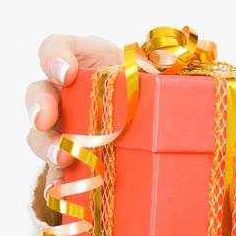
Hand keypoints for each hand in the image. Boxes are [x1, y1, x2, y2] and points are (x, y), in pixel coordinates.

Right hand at [25, 34, 158, 174]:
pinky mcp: (70, 157)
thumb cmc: (154, 89)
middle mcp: (67, 92)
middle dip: (39, 105)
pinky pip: (54, 169)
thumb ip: (167, 69)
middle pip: (39, 92)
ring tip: (62, 158)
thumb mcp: (161, 73)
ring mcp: (64, 126)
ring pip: (40, 133)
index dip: (54, 57)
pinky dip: (56, 179)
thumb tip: (196, 63)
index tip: (68, 74)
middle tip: (46, 120)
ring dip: (46, 145)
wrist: (158, 125)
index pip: (57, 48)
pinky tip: (62, 187)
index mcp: (88, 61)